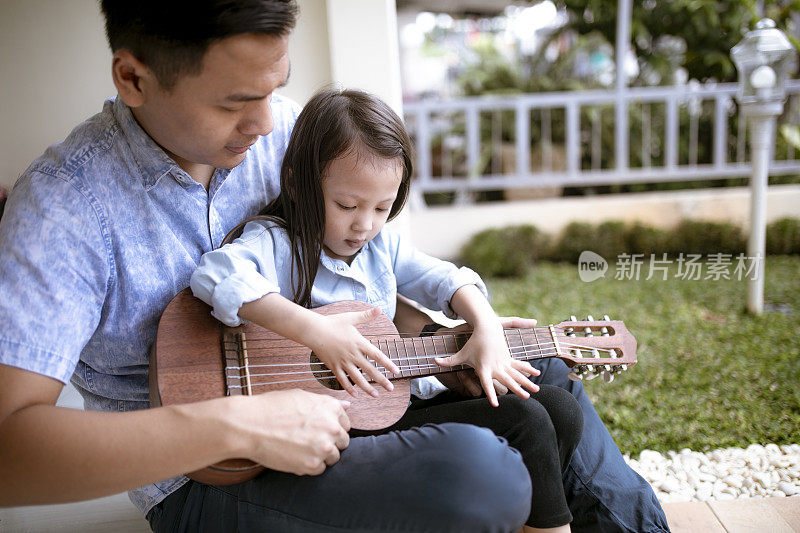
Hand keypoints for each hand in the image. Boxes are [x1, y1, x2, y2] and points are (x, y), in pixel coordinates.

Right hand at [232, 389, 351, 475]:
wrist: (248, 424)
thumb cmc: (271, 408)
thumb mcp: (301, 396)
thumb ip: (326, 403)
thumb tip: (347, 405)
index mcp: (331, 408)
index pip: (345, 425)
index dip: (331, 429)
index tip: (318, 431)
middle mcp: (332, 427)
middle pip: (342, 442)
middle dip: (329, 443)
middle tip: (308, 441)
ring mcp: (324, 447)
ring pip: (333, 458)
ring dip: (320, 456)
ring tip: (299, 448)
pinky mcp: (312, 464)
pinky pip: (319, 469)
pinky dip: (308, 466)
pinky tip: (294, 455)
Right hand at [309, 308, 399, 397]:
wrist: (313, 330)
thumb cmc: (332, 323)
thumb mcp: (351, 318)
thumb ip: (366, 315)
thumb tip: (379, 308)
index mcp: (359, 343)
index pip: (377, 356)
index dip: (388, 365)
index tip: (396, 372)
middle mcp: (353, 355)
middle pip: (370, 370)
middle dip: (382, 380)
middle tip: (391, 388)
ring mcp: (343, 362)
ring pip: (357, 379)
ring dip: (367, 388)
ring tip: (376, 395)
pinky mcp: (333, 367)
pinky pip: (342, 380)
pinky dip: (349, 388)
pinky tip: (355, 394)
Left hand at [434, 316, 540, 405]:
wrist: (485, 326)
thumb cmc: (472, 342)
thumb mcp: (460, 353)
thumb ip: (448, 360)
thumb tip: (434, 361)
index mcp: (484, 368)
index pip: (486, 384)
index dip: (490, 394)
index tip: (495, 404)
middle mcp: (496, 366)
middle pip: (507, 381)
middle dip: (517, 390)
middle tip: (526, 399)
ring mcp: (503, 362)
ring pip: (516, 375)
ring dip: (527, 383)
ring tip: (536, 391)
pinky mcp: (508, 357)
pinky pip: (519, 365)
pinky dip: (528, 370)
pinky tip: (537, 374)